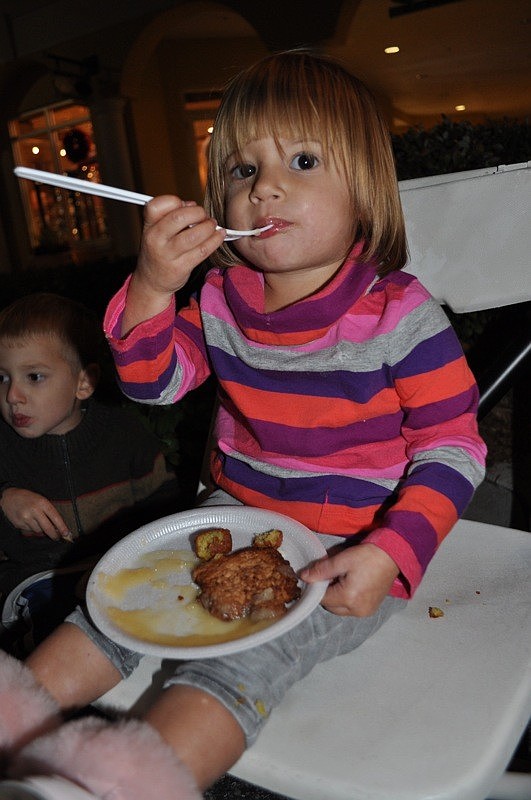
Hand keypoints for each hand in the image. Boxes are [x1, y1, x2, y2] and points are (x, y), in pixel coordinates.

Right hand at [0, 488, 72, 541]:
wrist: (9, 497)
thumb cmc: (28, 498)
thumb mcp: (41, 500)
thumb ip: (49, 511)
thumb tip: (58, 526)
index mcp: (42, 503)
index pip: (55, 517)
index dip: (62, 527)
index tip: (67, 534)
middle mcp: (34, 511)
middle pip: (47, 528)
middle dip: (54, 535)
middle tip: (57, 537)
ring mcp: (26, 518)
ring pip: (38, 531)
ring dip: (41, 530)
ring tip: (37, 522)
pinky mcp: (19, 523)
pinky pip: (30, 531)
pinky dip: (32, 529)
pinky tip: (29, 521)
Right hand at [122, 195, 225, 334]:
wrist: (152, 281)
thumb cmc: (158, 250)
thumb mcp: (155, 230)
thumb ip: (170, 214)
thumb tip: (191, 205)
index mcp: (148, 226)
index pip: (156, 205)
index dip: (175, 201)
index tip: (186, 205)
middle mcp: (155, 239)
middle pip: (179, 217)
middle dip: (198, 213)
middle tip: (204, 215)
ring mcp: (168, 255)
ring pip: (194, 235)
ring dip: (208, 227)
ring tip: (212, 225)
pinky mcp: (181, 267)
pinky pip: (202, 251)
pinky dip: (214, 240)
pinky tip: (219, 235)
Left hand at [300, 543, 398, 616]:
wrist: (393, 555)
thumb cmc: (367, 556)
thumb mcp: (341, 560)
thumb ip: (321, 570)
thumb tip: (303, 577)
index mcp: (348, 598)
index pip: (322, 598)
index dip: (318, 586)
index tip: (322, 573)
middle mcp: (357, 610)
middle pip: (330, 606)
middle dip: (328, 592)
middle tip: (335, 574)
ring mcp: (365, 612)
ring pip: (340, 609)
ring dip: (337, 596)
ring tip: (345, 578)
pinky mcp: (371, 610)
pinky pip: (351, 609)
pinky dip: (347, 599)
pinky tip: (352, 584)